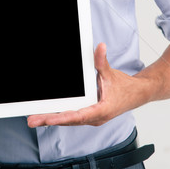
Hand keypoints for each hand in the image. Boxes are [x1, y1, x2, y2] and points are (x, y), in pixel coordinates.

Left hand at [27, 43, 142, 127]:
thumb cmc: (124, 87)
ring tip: (35, 119)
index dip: (62, 117)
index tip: (48, 118)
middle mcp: (95, 118)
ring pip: (69, 121)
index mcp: (101, 110)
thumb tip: (100, 47)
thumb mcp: (111, 73)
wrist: (137, 94)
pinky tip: (48, 115)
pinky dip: (60, 117)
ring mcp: (92, 118)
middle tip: (32, 120)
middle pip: (69, 120)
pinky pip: (73, 118)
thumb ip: (102, 61)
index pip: (78, 116)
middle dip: (50, 120)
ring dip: (52, 119)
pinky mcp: (90, 116)